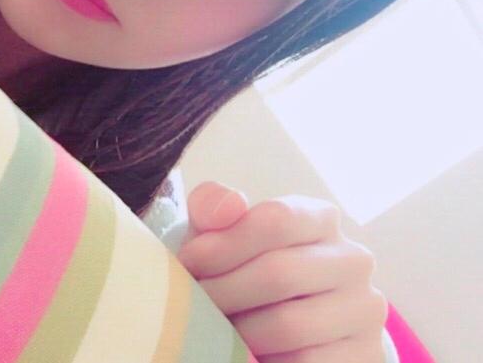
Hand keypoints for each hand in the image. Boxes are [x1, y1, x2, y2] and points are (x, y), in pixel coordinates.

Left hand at [178, 181, 388, 362]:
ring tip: (212, 331)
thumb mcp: (226, 232)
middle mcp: (353, 260)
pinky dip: (263, 361)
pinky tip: (243, 354)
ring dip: (238, 332)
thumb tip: (228, 206)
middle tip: (190, 305)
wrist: (303, 328)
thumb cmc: (249, 268)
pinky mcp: (365, 357)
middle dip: (223, 291)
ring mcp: (364, 310)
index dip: (223, 243)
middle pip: (278, 273)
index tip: (187, 262)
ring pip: (289, 324)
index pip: (275, 219)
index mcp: (320, 218)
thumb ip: (214, 207)